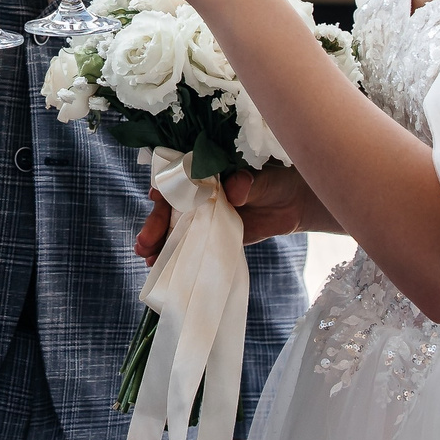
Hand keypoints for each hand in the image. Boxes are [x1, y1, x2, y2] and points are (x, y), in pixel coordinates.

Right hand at [133, 165, 333, 263]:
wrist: (293, 204)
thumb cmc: (275, 180)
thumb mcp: (262, 178)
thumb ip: (246, 182)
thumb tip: (235, 189)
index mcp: (203, 170)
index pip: (175, 176)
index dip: (162, 186)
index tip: (155, 197)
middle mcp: (196, 192)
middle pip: (168, 207)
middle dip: (155, 224)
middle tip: (145, 243)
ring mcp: (201, 215)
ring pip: (173, 228)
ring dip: (158, 243)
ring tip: (149, 261)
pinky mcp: (210, 235)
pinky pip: (188, 245)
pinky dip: (174, 256)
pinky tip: (161, 269)